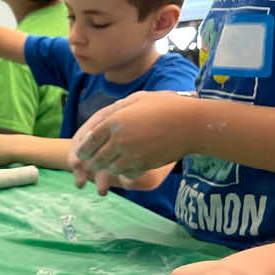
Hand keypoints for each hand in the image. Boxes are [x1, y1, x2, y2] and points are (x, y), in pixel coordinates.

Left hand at [70, 92, 196, 193]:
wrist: (192, 123)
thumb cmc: (167, 106)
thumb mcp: (138, 99)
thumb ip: (116, 110)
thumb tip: (101, 120)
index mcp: (113, 122)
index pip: (87, 141)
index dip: (83, 150)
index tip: (83, 153)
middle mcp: (118, 139)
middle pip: (95, 159)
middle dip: (92, 163)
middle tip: (93, 164)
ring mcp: (130, 154)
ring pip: (108, 169)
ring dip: (107, 169)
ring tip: (110, 166)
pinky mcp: (142, 165)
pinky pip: (125, 174)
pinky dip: (124, 173)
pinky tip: (127, 167)